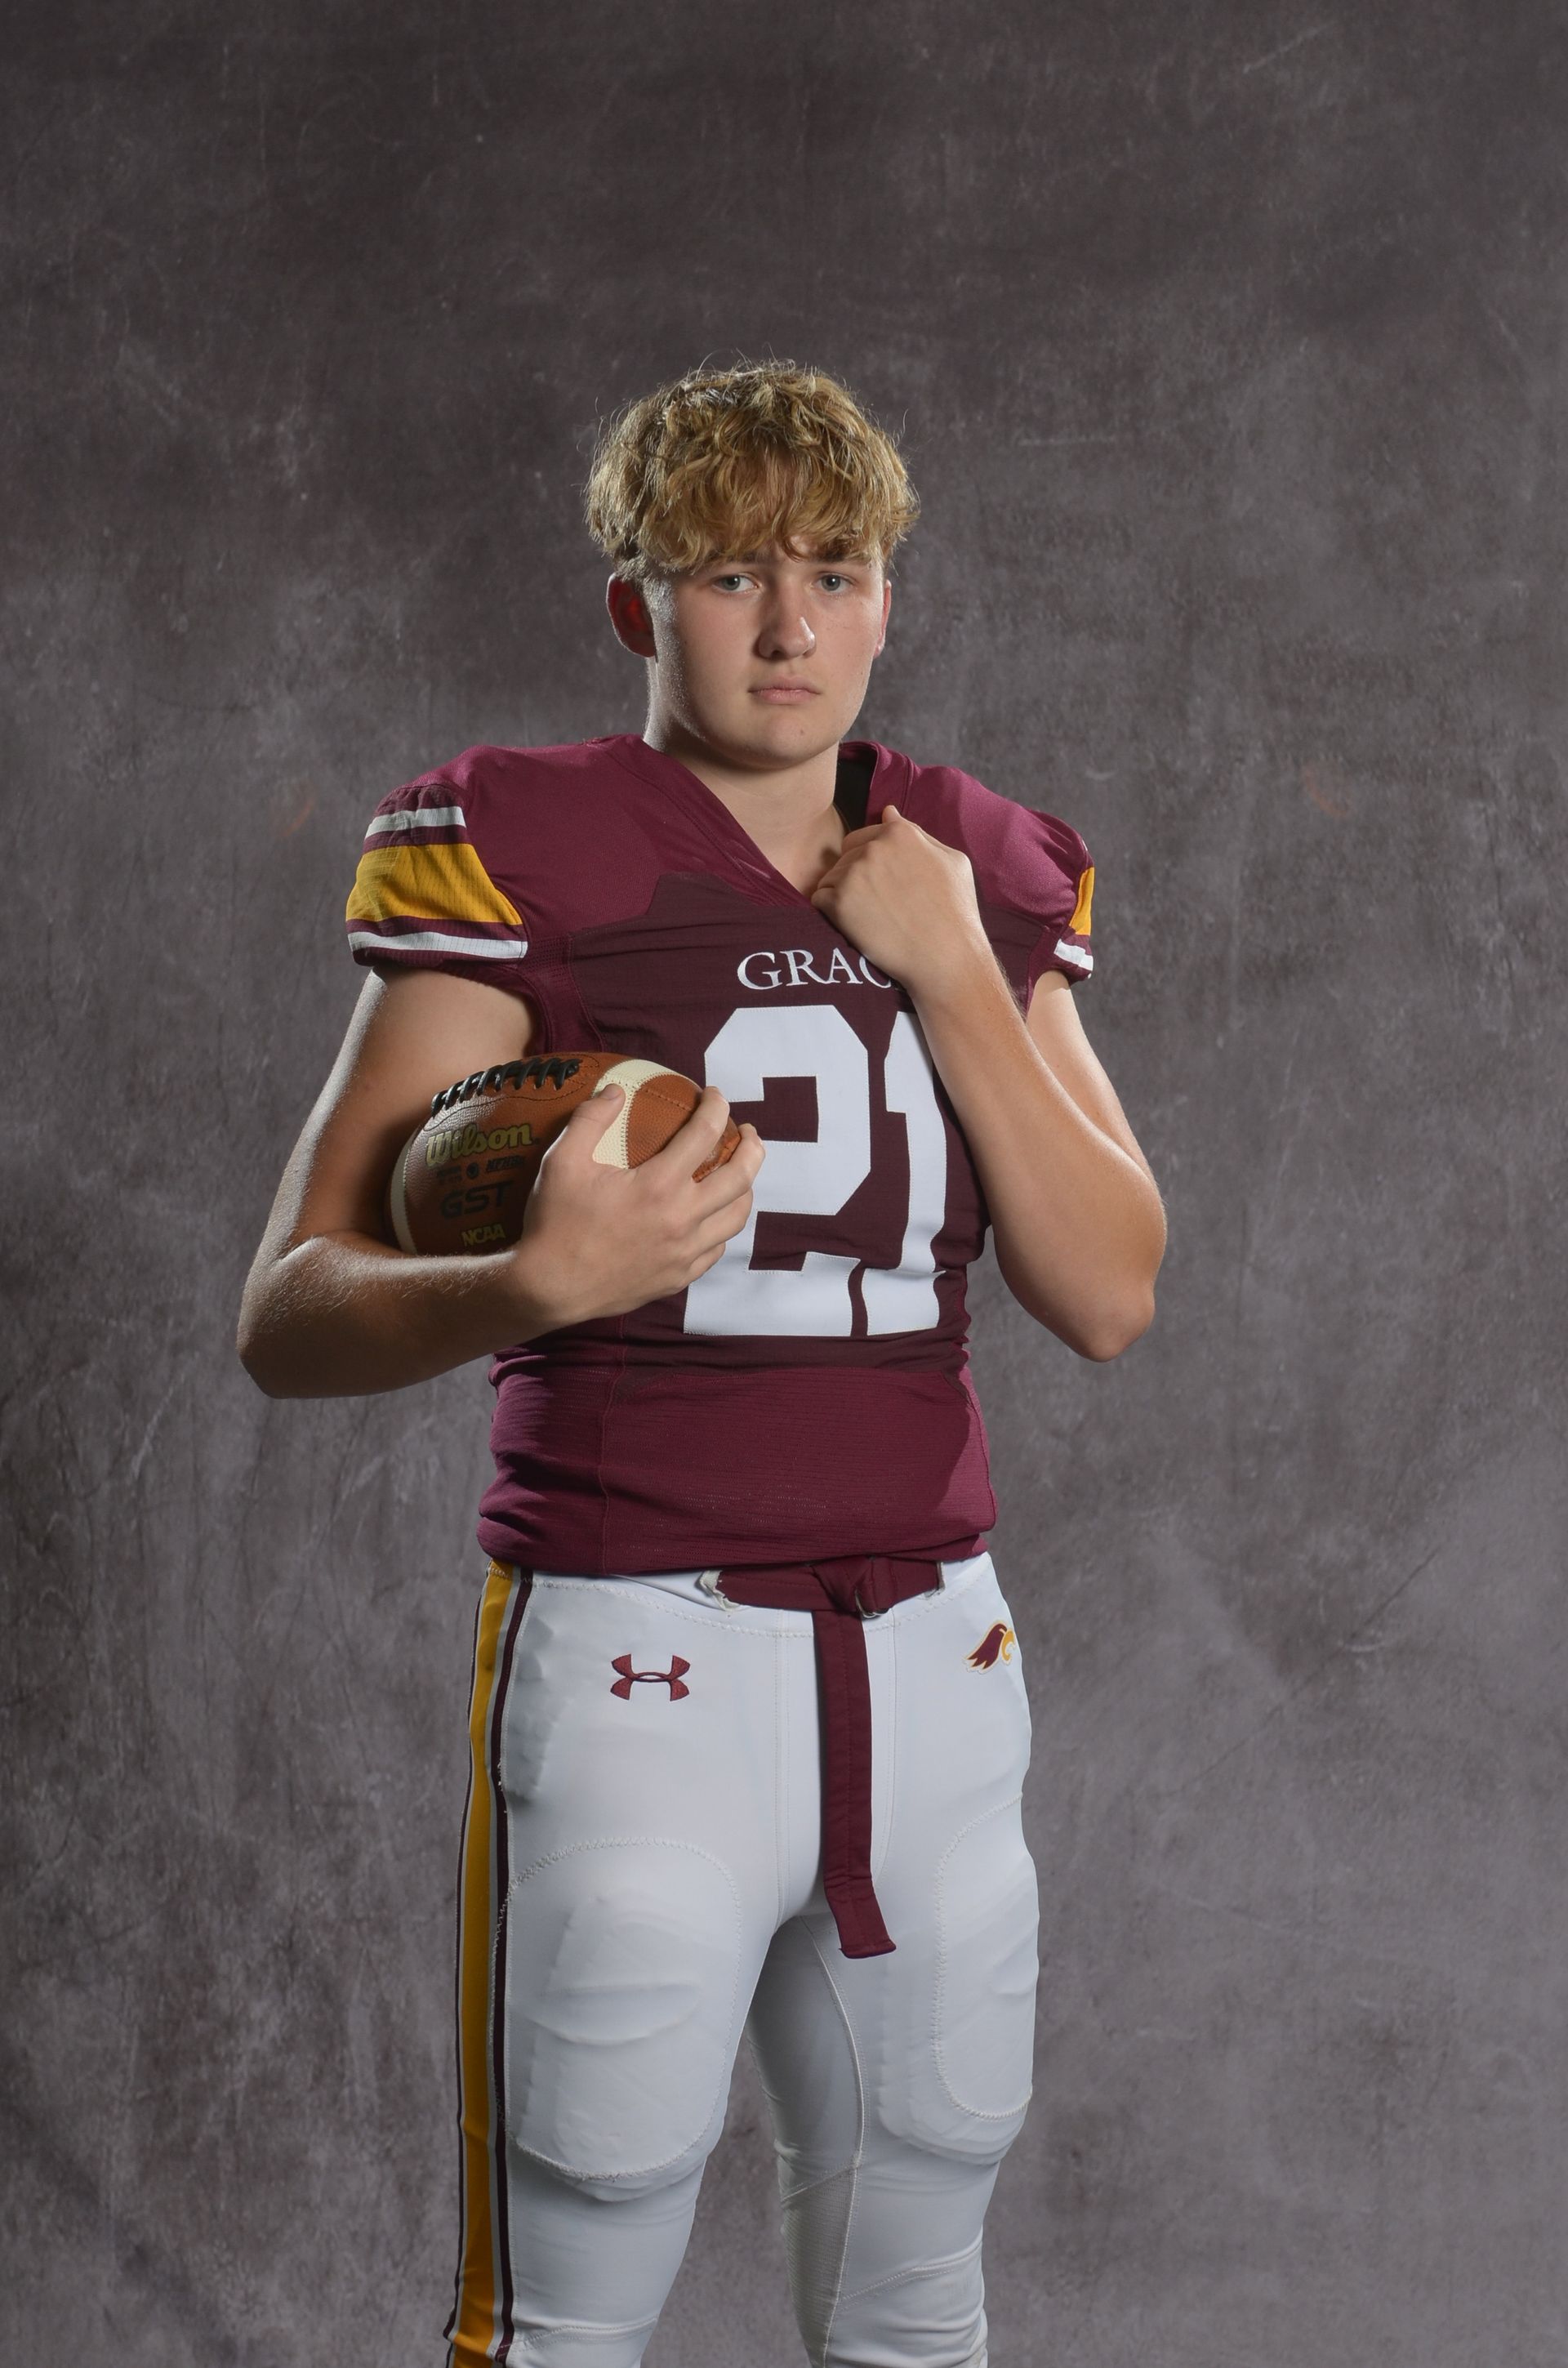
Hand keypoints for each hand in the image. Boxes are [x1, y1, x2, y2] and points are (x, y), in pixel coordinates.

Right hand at [506, 1083, 763, 1330]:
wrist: (549, 1288)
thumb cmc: (554, 1222)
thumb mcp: (561, 1161)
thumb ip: (590, 1119)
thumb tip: (616, 1091)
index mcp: (658, 1185)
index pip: (706, 1133)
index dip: (717, 1107)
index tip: (715, 1095)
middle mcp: (682, 1219)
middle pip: (741, 1177)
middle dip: (752, 1147)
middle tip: (746, 1133)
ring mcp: (684, 1253)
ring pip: (737, 1217)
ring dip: (745, 1188)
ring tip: (738, 1173)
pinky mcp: (679, 1278)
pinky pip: (716, 1249)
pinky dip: (721, 1226)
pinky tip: (711, 1216)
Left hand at [810, 805, 993, 1003]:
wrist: (946, 957)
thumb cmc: (956, 912)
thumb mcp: (952, 861)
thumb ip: (918, 834)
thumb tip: (888, 811)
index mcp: (899, 833)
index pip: (864, 837)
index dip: (872, 862)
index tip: (886, 885)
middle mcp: (873, 848)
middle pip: (844, 855)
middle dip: (854, 874)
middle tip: (876, 903)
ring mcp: (853, 874)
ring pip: (830, 877)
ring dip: (842, 894)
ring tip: (868, 917)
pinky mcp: (838, 902)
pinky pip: (819, 899)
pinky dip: (830, 912)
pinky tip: (854, 925)